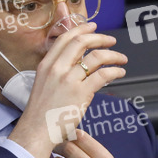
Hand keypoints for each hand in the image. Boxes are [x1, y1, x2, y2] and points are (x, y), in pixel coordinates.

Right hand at [9, 22, 126, 157]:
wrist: (36, 131)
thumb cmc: (41, 114)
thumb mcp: (44, 85)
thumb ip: (58, 72)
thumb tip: (77, 62)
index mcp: (46, 65)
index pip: (65, 39)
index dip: (81, 29)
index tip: (92, 26)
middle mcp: (56, 68)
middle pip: (81, 42)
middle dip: (100, 37)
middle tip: (111, 40)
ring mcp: (68, 80)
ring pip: (96, 57)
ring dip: (112, 55)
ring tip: (121, 58)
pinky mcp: (81, 93)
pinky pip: (103, 75)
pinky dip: (115, 71)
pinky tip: (120, 72)